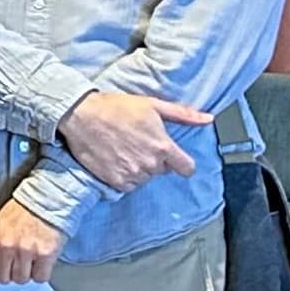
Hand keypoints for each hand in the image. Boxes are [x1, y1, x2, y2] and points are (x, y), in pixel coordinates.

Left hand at [0, 193, 63, 286]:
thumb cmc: (21, 212)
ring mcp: (25, 251)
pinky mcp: (45, 254)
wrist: (45, 200)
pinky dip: (40, 274)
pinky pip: (40, 277)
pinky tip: (41, 265)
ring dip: (25, 275)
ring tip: (29, 264)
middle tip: (15, 269)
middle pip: (2, 277)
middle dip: (8, 276)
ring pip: (20, 279)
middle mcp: (6, 245)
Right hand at [57, 90, 212, 192]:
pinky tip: (116, 160)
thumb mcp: (152, 105)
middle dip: (156, 160)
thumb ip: (183, 114)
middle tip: (139, 144)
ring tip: (125, 151)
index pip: (187, 168)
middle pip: (163, 170)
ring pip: (145, 178)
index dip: (182, 163)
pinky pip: (128, 185)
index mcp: (163, 147)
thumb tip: (208, 119)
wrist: (81, 115)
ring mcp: (131, 173)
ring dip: (139, 168)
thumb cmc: (116, 107)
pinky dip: (124, 176)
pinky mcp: (114, 180)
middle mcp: (150, 164)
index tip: (174, 158)